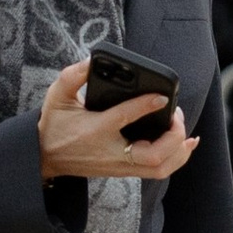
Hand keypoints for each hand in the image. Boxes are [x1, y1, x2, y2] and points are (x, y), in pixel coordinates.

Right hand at [36, 55, 195, 181]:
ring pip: (160, 168)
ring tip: (188, 133)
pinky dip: (176, 159)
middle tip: (174, 113)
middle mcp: (111, 152)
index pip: (124, 118)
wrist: (45, 157)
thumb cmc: (54, 124)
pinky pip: (157, 171)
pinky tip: (185, 145)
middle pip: (152, 155)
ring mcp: (119, 165)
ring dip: (179, 151)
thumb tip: (93, 61)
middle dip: (173, 135)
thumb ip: (73, 76)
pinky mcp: (123, 171)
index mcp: (95, 130)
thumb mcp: (56, 95)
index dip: (146, 105)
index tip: (162, 95)